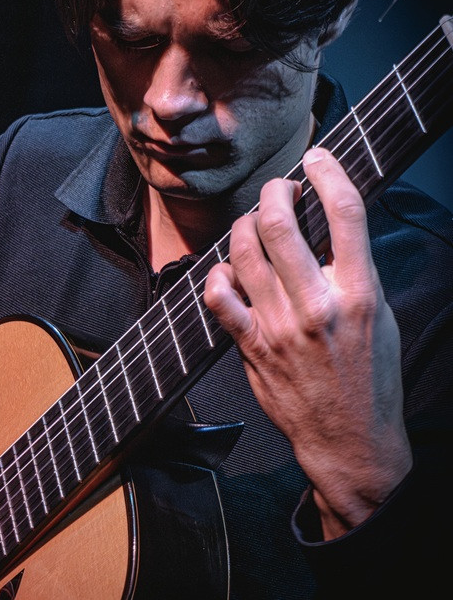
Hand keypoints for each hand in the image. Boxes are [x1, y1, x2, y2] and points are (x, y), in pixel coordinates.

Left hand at [204, 147, 412, 537]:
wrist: (350, 441)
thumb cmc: (370, 377)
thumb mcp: (381, 316)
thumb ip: (354, 269)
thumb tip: (329, 222)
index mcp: (359, 294)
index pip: (344, 213)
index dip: (329, 172)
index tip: (318, 158)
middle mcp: (317, 306)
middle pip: (280, 224)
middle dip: (275, 191)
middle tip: (280, 188)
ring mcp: (278, 327)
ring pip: (243, 251)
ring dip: (245, 224)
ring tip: (256, 222)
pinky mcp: (251, 346)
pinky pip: (218, 295)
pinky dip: (219, 273)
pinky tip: (231, 269)